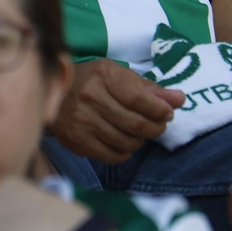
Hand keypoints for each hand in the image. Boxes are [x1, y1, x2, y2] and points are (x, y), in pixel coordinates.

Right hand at [50, 60, 182, 163]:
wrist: (51, 91)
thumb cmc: (91, 81)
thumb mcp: (118, 75)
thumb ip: (150, 89)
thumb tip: (180, 99)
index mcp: (104, 75)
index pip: (140, 99)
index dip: (160, 110)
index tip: (166, 113)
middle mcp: (90, 96)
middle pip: (136, 124)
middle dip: (155, 128)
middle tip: (156, 126)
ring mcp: (82, 119)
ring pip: (126, 142)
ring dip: (139, 141)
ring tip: (137, 133)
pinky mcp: (76, 139)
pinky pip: (112, 156)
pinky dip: (124, 153)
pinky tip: (122, 142)